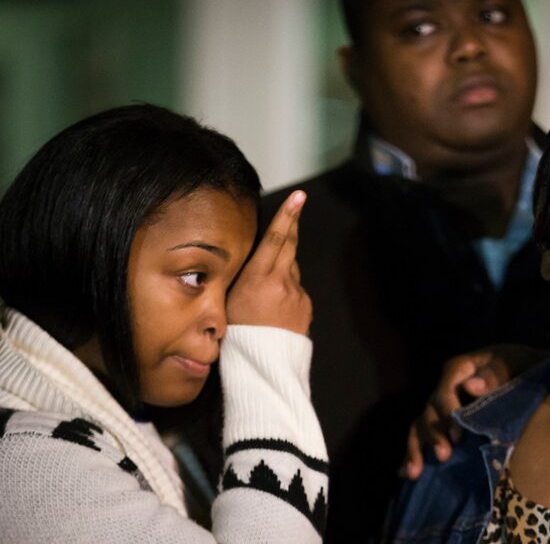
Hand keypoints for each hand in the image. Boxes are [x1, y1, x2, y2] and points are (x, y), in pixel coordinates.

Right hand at [227, 191, 311, 334]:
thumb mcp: (228, 301)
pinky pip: (295, 289)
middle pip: (289, 245)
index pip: (275, 240)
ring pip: (291, 269)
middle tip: (298, 202)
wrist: (264, 367)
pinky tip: (275, 308)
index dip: (286, 216)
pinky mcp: (306, 306)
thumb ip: (244, 277)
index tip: (298, 197)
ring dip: (282, 268)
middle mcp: (282, 283)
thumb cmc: (236, 335)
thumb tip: (253, 261)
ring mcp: (297, 294)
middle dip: (292, 222)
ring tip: (265, 288)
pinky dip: (286, 290)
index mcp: (258, 279)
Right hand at [401, 344, 547, 479]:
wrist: (530, 374)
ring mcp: (444, 406)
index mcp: (461, 369)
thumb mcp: (514, 364)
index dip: (447, 411)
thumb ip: (495, 375)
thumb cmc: (522, 366)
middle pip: (431, 409)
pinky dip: (414, 452)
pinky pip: (424, 435)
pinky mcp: (446, 422)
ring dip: (417, 447)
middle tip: (444, 456)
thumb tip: (471, 386)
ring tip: (415, 472)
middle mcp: (447, 387)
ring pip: (422, 424)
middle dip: (434, 434)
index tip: (457, 437)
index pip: (445, 388)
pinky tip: (407, 473)